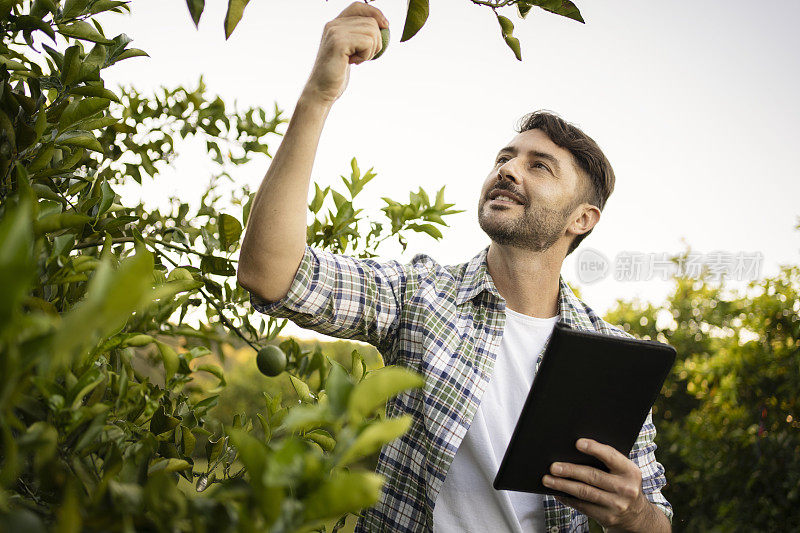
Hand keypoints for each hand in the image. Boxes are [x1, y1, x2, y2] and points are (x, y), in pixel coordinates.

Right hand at [302, 2, 388, 104]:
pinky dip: (367, 55)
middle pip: (370, 21)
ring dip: (371, 50)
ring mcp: (335, 32)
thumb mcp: (350, 51)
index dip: (375, 12)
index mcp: (335, 24)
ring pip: (372, 32)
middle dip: (376, 41)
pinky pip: (368, 42)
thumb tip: (384, 24)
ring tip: (358, 60)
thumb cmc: (337, 74)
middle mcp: (333, 24)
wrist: (321, 90)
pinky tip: (354, 63)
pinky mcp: (339, 42)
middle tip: (363, 57)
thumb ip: (360, 36)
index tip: (385, 26)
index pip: (358, 6)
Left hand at [542, 438, 666, 531]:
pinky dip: (567, 499)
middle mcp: (626, 489)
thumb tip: (576, 450)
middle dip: (570, 470)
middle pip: (593, 476)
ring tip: (548, 480)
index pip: (611, 457)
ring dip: (563, 485)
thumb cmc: (623, 485)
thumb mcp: (623, 472)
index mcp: (630, 472)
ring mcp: (616, 505)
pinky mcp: (607, 517)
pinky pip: (583, 506)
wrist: (637, 516)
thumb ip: (608, 461)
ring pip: (584, 492)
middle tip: (553, 466)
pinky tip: (557, 492)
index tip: (578, 443)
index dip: (594, 448)